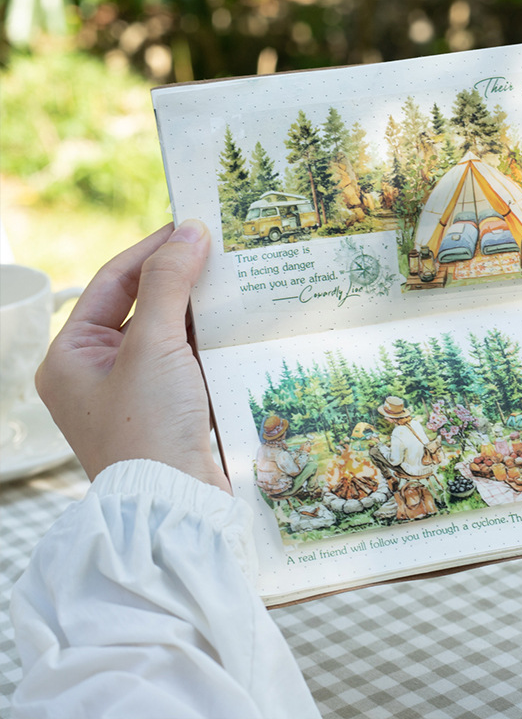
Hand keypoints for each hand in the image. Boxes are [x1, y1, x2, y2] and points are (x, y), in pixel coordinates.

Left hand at [36, 221, 230, 493]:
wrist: (176, 503)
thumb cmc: (148, 426)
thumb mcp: (154, 345)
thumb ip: (170, 284)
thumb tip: (190, 231)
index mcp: (73, 355)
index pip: (114, 282)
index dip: (153, 250)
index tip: (190, 226)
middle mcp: (99, 372)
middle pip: (143, 306)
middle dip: (181, 280)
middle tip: (219, 251)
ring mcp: (136, 393)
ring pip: (171, 334)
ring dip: (201, 312)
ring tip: (236, 282)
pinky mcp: (169, 410)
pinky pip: (190, 361)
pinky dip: (212, 342)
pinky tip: (240, 325)